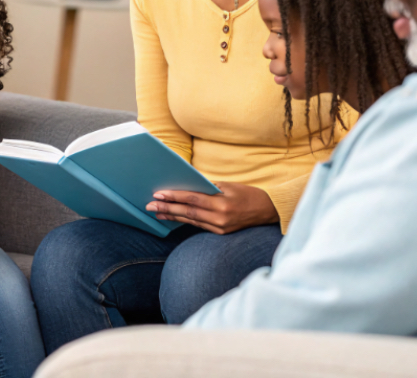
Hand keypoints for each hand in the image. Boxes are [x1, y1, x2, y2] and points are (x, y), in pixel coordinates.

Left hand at [146, 182, 277, 234]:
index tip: (158, 194)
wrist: (267, 211)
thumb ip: (207, 186)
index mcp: (222, 203)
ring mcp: (220, 227)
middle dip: (167, 209)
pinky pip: (198, 226)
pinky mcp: (220, 233)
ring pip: (191, 221)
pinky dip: (184, 221)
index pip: (193, 199)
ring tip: (156, 213)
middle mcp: (220, 217)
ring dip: (172, 216)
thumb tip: (185, 183)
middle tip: (149, 206)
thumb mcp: (228, 185)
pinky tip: (172, 217)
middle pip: (188, 212)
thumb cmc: (247, 193)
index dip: (174, 197)